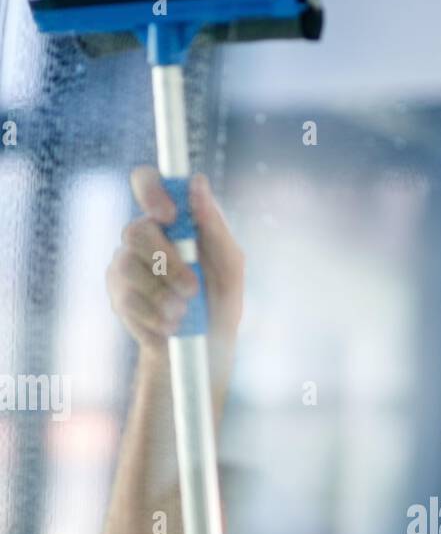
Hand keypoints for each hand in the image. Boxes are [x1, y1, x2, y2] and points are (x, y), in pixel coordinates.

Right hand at [105, 164, 243, 354]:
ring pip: (127, 267)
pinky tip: (169, 327)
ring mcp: (125, 265)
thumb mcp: (229, 266)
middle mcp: (144, 237)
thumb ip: (214, 226)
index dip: (151, 190)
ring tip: (183, 314)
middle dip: (168, 263)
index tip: (169, 215)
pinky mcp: (117, 295)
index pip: (146, 182)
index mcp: (172, 221)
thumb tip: (196, 184)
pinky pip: (126, 299)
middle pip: (136, 230)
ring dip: (162, 295)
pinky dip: (154, 316)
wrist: (202, 352)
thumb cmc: (219, 302)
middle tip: (191, 289)